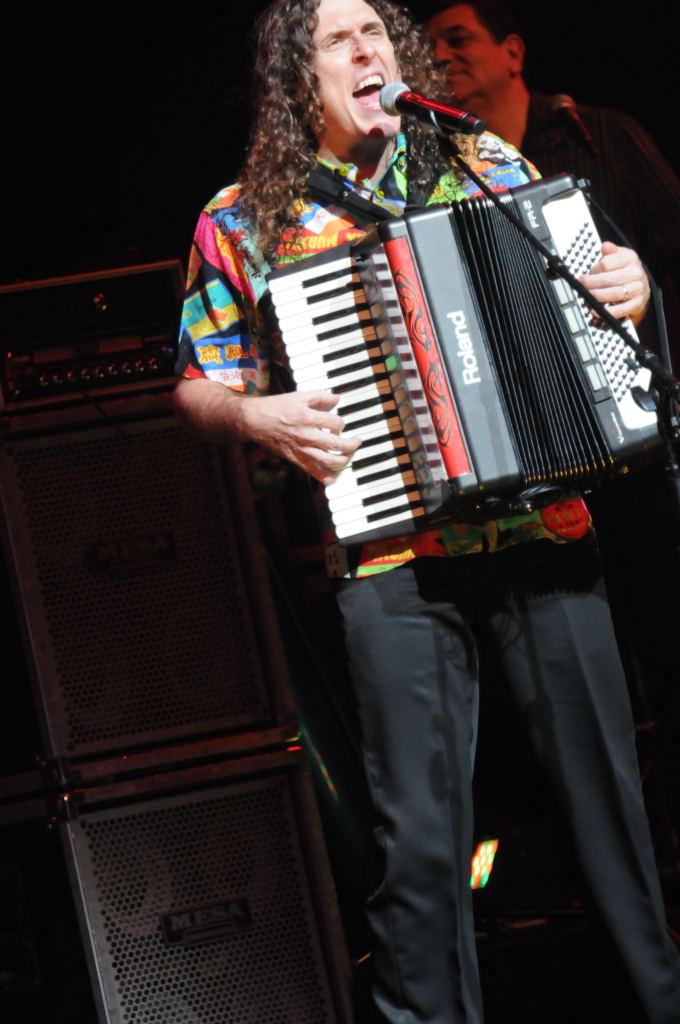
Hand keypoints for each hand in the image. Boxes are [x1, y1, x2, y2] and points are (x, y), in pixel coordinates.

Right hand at [240, 389, 361, 483]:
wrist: (254, 421)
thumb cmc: (275, 407)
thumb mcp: (298, 396)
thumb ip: (320, 396)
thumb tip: (337, 398)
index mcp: (307, 418)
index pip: (336, 423)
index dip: (342, 422)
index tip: (339, 422)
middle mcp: (306, 436)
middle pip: (337, 445)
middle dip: (352, 444)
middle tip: (357, 441)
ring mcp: (301, 450)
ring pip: (329, 461)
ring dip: (344, 460)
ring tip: (348, 455)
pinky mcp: (296, 460)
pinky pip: (315, 473)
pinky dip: (328, 477)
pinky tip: (335, 475)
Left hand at [578, 241, 649, 324]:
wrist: (642, 286)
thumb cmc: (626, 271)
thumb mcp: (620, 256)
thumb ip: (611, 251)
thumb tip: (605, 246)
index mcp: (630, 258)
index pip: (606, 264)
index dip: (593, 270)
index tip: (586, 275)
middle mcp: (636, 273)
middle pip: (607, 280)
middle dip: (591, 284)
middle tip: (582, 286)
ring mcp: (637, 289)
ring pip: (613, 294)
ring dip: (597, 296)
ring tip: (587, 296)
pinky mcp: (637, 303)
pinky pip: (620, 309)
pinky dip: (607, 311)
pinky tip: (596, 310)